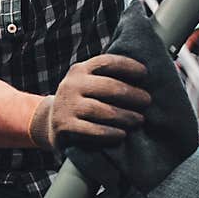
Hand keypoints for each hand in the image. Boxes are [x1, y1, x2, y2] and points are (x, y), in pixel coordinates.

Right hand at [29, 54, 150, 152]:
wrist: (51, 123)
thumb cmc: (81, 103)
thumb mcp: (88, 84)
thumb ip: (107, 78)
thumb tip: (144, 79)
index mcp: (79, 70)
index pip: (106, 62)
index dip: (127, 66)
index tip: (144, 74)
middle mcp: (70, 85)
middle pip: (107, 87)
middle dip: (131, 94)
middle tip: (147, 101)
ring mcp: (66, 105)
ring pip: (101, 110)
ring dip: (124, 116)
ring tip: (139, 120)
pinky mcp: (64, 126)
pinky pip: (92, 130)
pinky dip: (109, 132)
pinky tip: (122, 134)